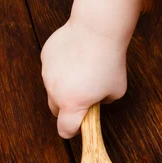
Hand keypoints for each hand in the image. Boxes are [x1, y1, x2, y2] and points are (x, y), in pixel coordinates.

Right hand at [41, 20, 127, 137]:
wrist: (96, 31)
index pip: (65, 130)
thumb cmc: (109, 62)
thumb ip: (103, 102)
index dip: (73, 131)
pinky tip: (76, 59)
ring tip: (83, 75)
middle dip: (68, 110)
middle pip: (56, 110)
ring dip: (64, 88)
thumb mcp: (116, 91)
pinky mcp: (45, 56)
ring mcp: (47, 73)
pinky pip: (51, 70)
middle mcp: (55, 91)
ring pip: (52, 89)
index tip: (79, 128)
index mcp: (72, 104)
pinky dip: (61, 70)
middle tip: (84, 100)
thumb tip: (96, 101)